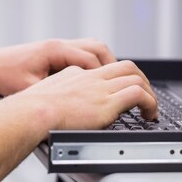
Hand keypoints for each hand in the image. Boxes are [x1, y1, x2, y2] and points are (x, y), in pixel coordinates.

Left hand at [0, 38, 116, 95]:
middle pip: (97, 48)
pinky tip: (91, 81)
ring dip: (103, 63)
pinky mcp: (52, 53)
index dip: (107, 75)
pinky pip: (80, 54)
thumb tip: (75, 107)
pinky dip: (91, 65)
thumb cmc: (4, 77)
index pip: (92, 59)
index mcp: (55, 51)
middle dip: (113, 65)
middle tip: (123, 84)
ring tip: (112, 82)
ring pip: (91, 49)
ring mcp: (56, 47)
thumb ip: (55, 93)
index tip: (118, 89)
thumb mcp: (31, 89)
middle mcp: (58, 45)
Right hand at [9, 60, 157, 132]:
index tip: (123, 90)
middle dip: (141, 79)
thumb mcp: (44, 95)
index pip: (105, 69)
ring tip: (150, 109)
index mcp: (76, 74)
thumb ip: (56, 96)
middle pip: (126, 67)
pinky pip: (138, 94)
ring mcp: (100, 89)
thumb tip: (56, 108)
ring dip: (149, 92)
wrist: (31, 113)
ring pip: (136, 77)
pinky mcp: (107, 103)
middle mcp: (91, 78)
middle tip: (145, 95)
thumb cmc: (31, 111)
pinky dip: (150, 103)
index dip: (119, 78)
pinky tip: (149, 115)